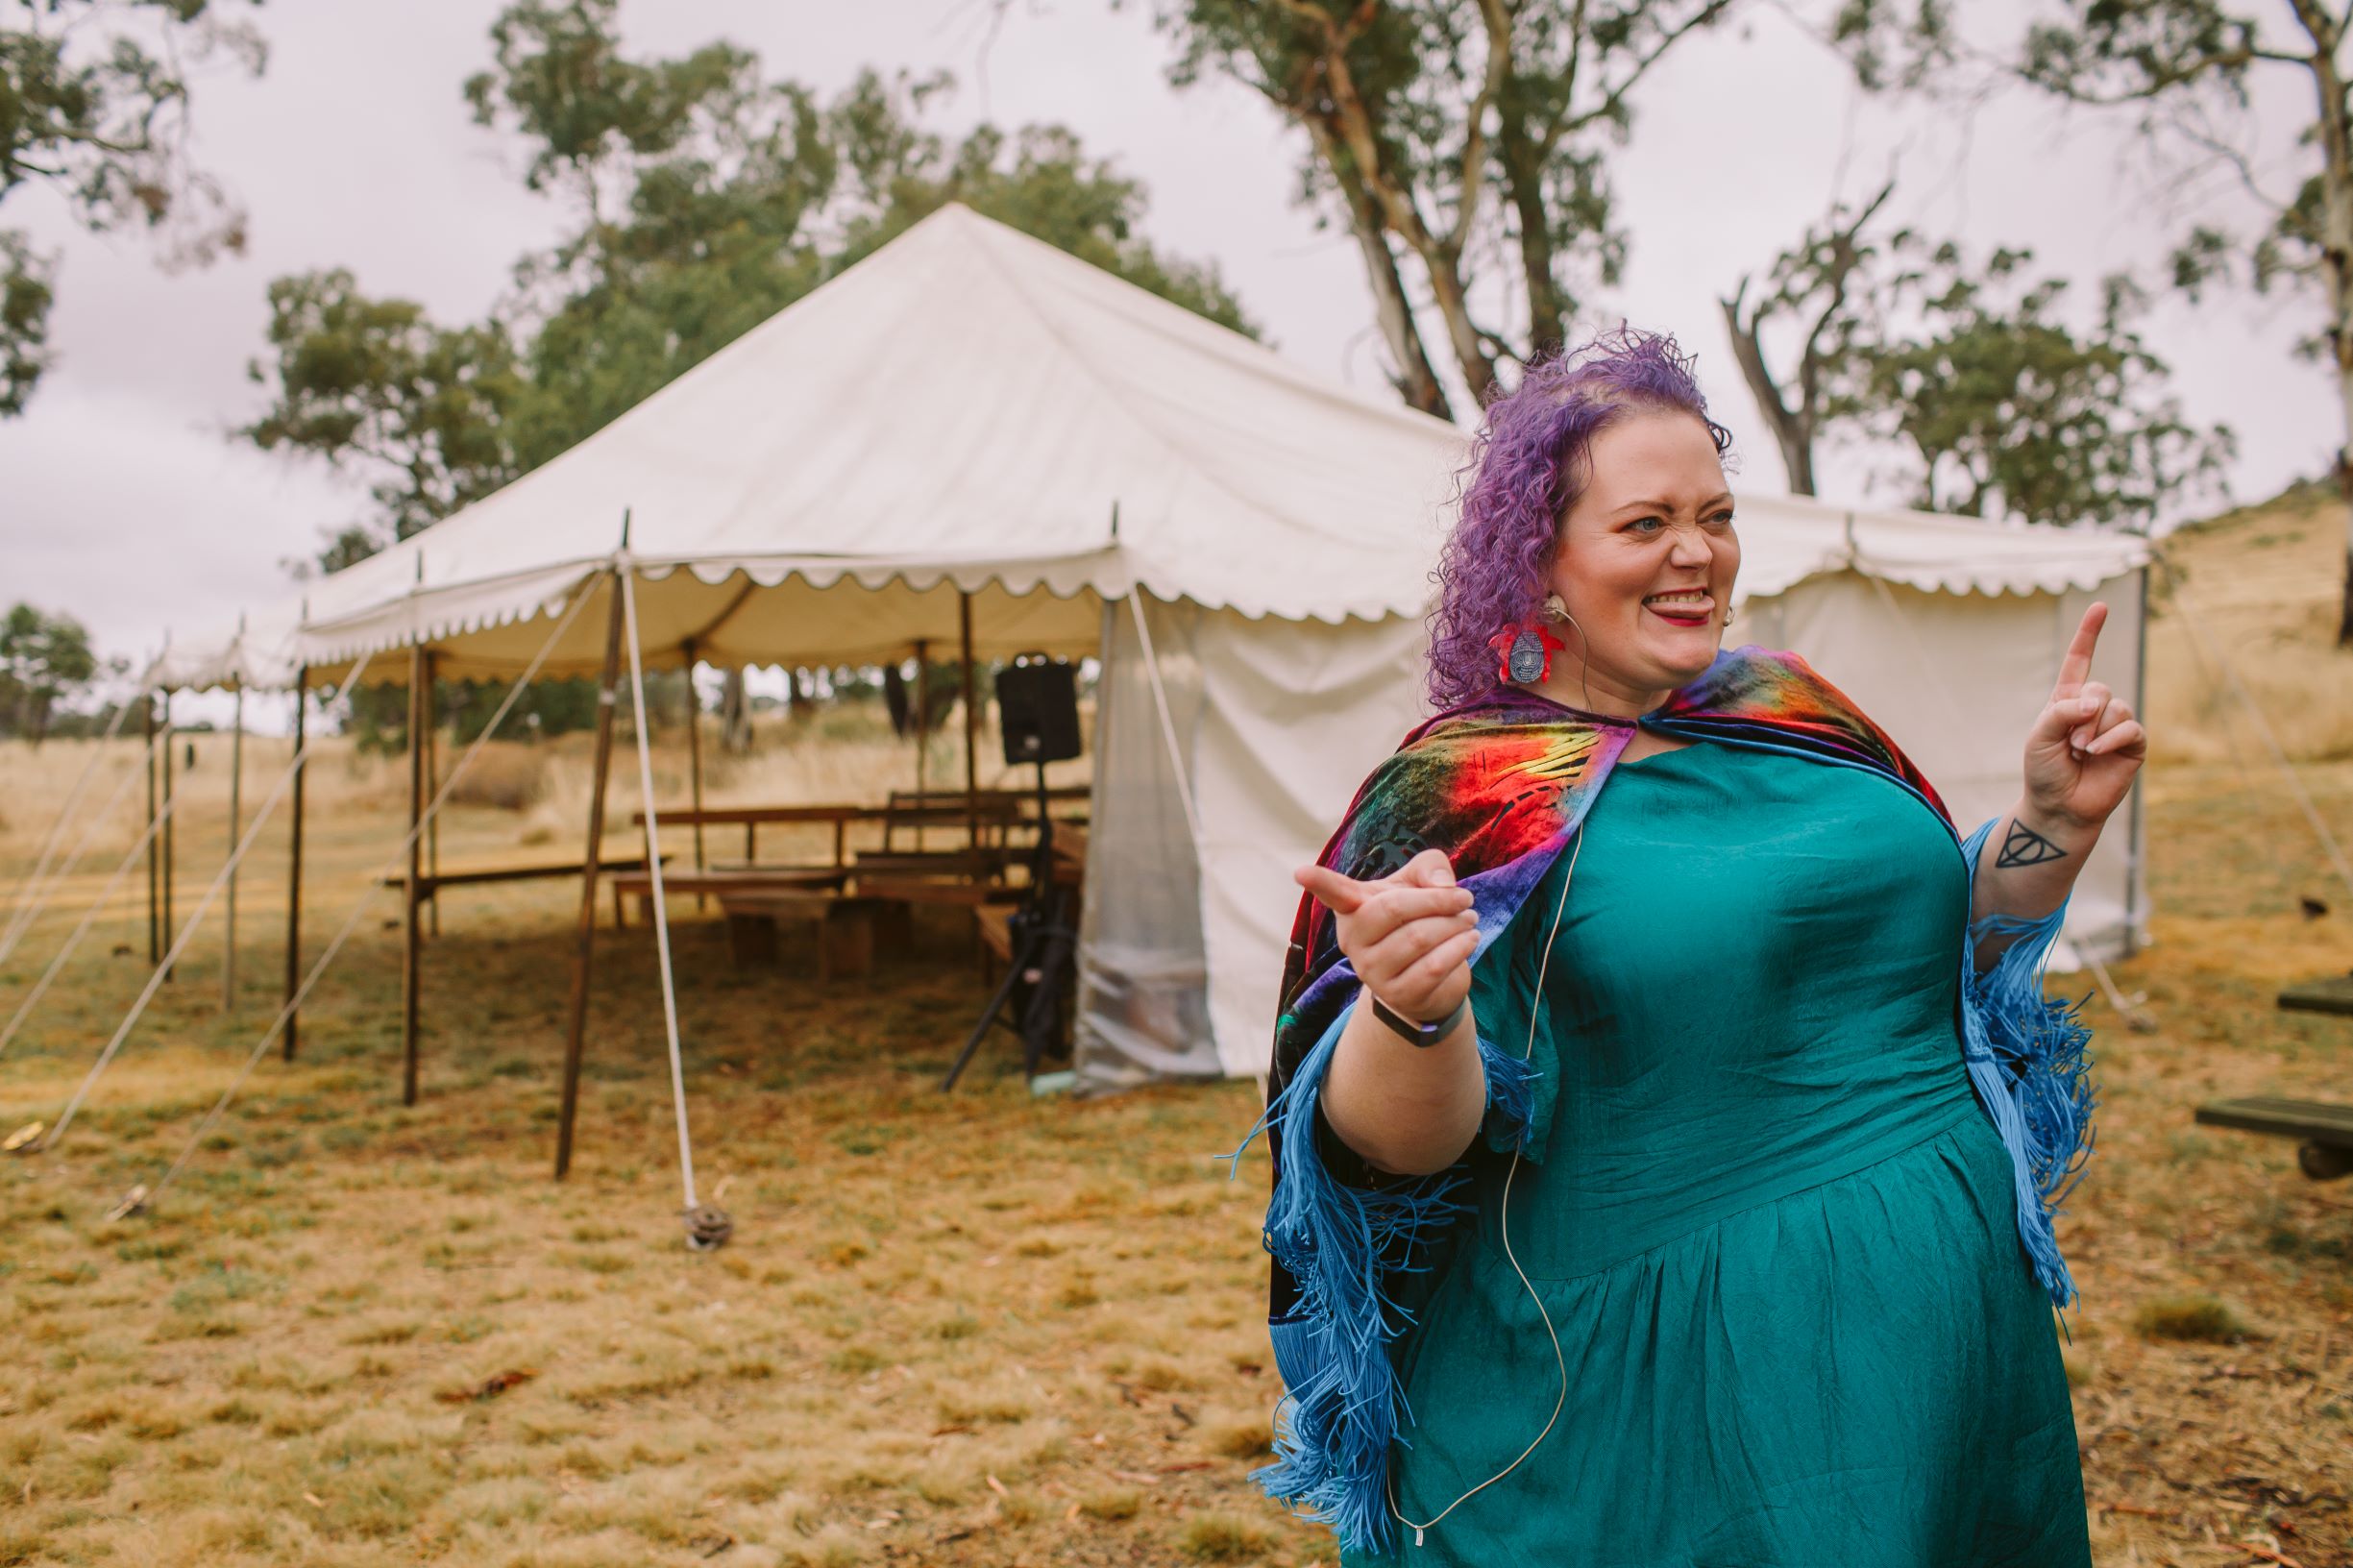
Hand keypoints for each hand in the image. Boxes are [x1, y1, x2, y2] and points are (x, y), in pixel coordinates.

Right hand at [1294, 847, 1478, 1024]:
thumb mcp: (1421, 883)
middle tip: (1465, 898)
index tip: (1301, 873)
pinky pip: (1433, 967)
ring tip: (1469, 919)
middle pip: (1393, 909)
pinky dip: (1459, 948)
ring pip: (1419, 938)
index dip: (1318, 882)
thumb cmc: (1418, 919)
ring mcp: (1371, 971)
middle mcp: (1353, 941)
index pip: (1333, 893)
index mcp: (1353, 908)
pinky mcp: (1397, 995)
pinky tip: (1470, 939)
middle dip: (1438, 900)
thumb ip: (1430, 868)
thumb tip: (1441, 885)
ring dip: (1455, 924)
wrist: (1430, 979)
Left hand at [2023, 602, 2146, 831]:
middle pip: (2099, 688)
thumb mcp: (2041, 735)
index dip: (2090, 634)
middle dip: (2082, 714)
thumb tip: (2097, 702)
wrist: (2059, 806)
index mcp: (2067, 700)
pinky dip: (2111, 739)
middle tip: (2070, 743)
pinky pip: (2131, 728)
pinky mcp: (2133, 745)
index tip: (2100, 606)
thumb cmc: (2044, 770)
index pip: (2080, 660)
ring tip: (2082, 752)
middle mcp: (2094, 709)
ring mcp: (2115, 725)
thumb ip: (2063, 711)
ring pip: (2116, 708)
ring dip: (2094, 731)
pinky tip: (2097, 753)